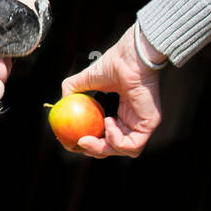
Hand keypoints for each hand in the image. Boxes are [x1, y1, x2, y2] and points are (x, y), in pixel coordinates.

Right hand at [59, 24, 163, 157]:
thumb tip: (61, 105)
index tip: (74, 140)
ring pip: (123, 151)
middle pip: (113, 147)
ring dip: (104, 148)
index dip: (90, 143)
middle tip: (80, 143)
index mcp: (119, 114)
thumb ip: (71, 91)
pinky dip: (116, 141)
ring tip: (93, 134)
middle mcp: (131, 122)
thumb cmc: (111, 65)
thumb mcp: (83, 79)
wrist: (128, 59)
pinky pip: (133, 146)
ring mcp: (141, 124)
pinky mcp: (149, 125)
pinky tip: (108, 123)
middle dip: (94, 150)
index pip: (105, 137)